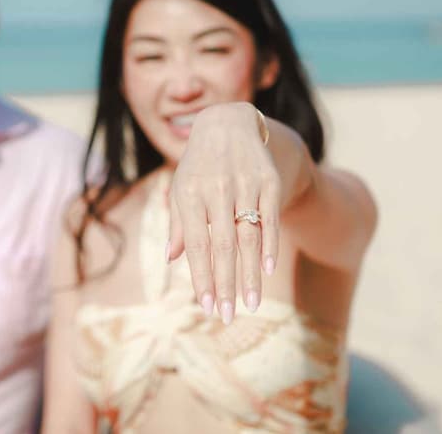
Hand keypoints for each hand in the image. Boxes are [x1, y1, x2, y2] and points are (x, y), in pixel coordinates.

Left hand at [166, 102, 280, 323]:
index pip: (196, 244)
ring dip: (249, 274)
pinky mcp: (268, 180)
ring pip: (248, 237)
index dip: (201, 276)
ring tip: (250, 304)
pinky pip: (270, 218)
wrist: (227, 124)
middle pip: (222, 246)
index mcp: (189, 194)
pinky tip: (267, 270)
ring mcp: (244, 184)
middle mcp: (215, 189)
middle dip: (225, 284)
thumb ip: (178, 225)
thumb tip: (172, 259)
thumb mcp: (180, 189)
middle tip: (227, 316)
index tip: (207, 306)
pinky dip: (270, 245)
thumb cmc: (198, 166)